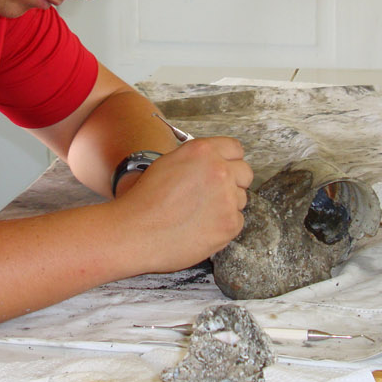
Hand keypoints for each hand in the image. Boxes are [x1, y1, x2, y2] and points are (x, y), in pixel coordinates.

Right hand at [114, 136, 251, 272]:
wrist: (135, 232)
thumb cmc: (145, 201)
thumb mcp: (168, 163)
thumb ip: (197, 160)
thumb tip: (214, 163)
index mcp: (203, 151)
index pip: (236, 149)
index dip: (229, 161)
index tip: (225, 170)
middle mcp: (219, 170)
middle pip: (245, 173)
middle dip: (233, 183)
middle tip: (212, 196)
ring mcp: (227, 198)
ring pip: (241, 199)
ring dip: (226, 206)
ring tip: (197, 214)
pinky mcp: (230, 224)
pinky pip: (237, 221)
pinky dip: (222, 226)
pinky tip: (199, 227)